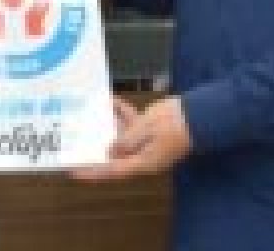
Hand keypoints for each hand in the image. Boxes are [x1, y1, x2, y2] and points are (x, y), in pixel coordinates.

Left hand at [73, 96, 190, 180]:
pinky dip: (120, 112)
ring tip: (90, 115)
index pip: (113, 171)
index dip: (94, 173)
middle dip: (95, 148)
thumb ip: (128, 140)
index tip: (75, 172)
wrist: (199, 115)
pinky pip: (130, 122)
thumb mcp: (148, 131)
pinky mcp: (150, 130)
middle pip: (113, 155)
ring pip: (120, 137)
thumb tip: (111, 150)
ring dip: (107, 126)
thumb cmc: (176, 126)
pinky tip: (111, 100)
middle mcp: (142, 156)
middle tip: (76, 143)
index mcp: (143, 162)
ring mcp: (146, 143)